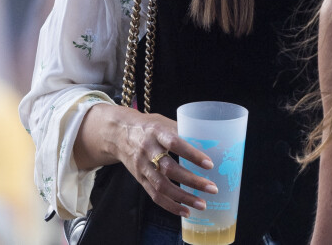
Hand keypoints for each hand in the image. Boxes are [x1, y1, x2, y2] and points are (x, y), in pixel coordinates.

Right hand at [75, 104, 217, 217]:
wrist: (119, 133)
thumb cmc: (149, 126)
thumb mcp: (164, 122)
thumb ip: (182, 131)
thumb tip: (208, 141)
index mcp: (156, 132)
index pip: (174, 143)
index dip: (192, 154)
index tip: (209, 164)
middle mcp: (148, 150)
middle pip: (169, 168)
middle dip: (192, 181)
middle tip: (212, 188)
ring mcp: (142, 166)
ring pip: (162, 186)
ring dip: (183, 197)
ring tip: (202, 204)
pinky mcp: (140, 179)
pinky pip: (154, 195)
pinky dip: (170, 205)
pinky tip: (185, 210)